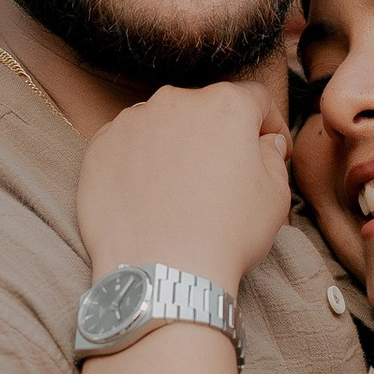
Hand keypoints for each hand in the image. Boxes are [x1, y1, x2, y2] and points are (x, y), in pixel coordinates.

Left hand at [75, 77, 289, 290]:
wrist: (161, 272)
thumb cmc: (225, 235)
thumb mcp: (275, 197)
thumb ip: (273, 157)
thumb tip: (265, 142)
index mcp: (225, 105)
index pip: (254, 100)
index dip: (268, 124)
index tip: (268, 147)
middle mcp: (175, 101)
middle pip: (205, 109)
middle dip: (217, 135)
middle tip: (221, 176)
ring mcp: (132, 123)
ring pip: (162, 124)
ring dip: (174, 146)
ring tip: (179, 190)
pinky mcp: (99, 148)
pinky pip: (126, 145)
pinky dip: (138, 162)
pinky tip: (147, 196)